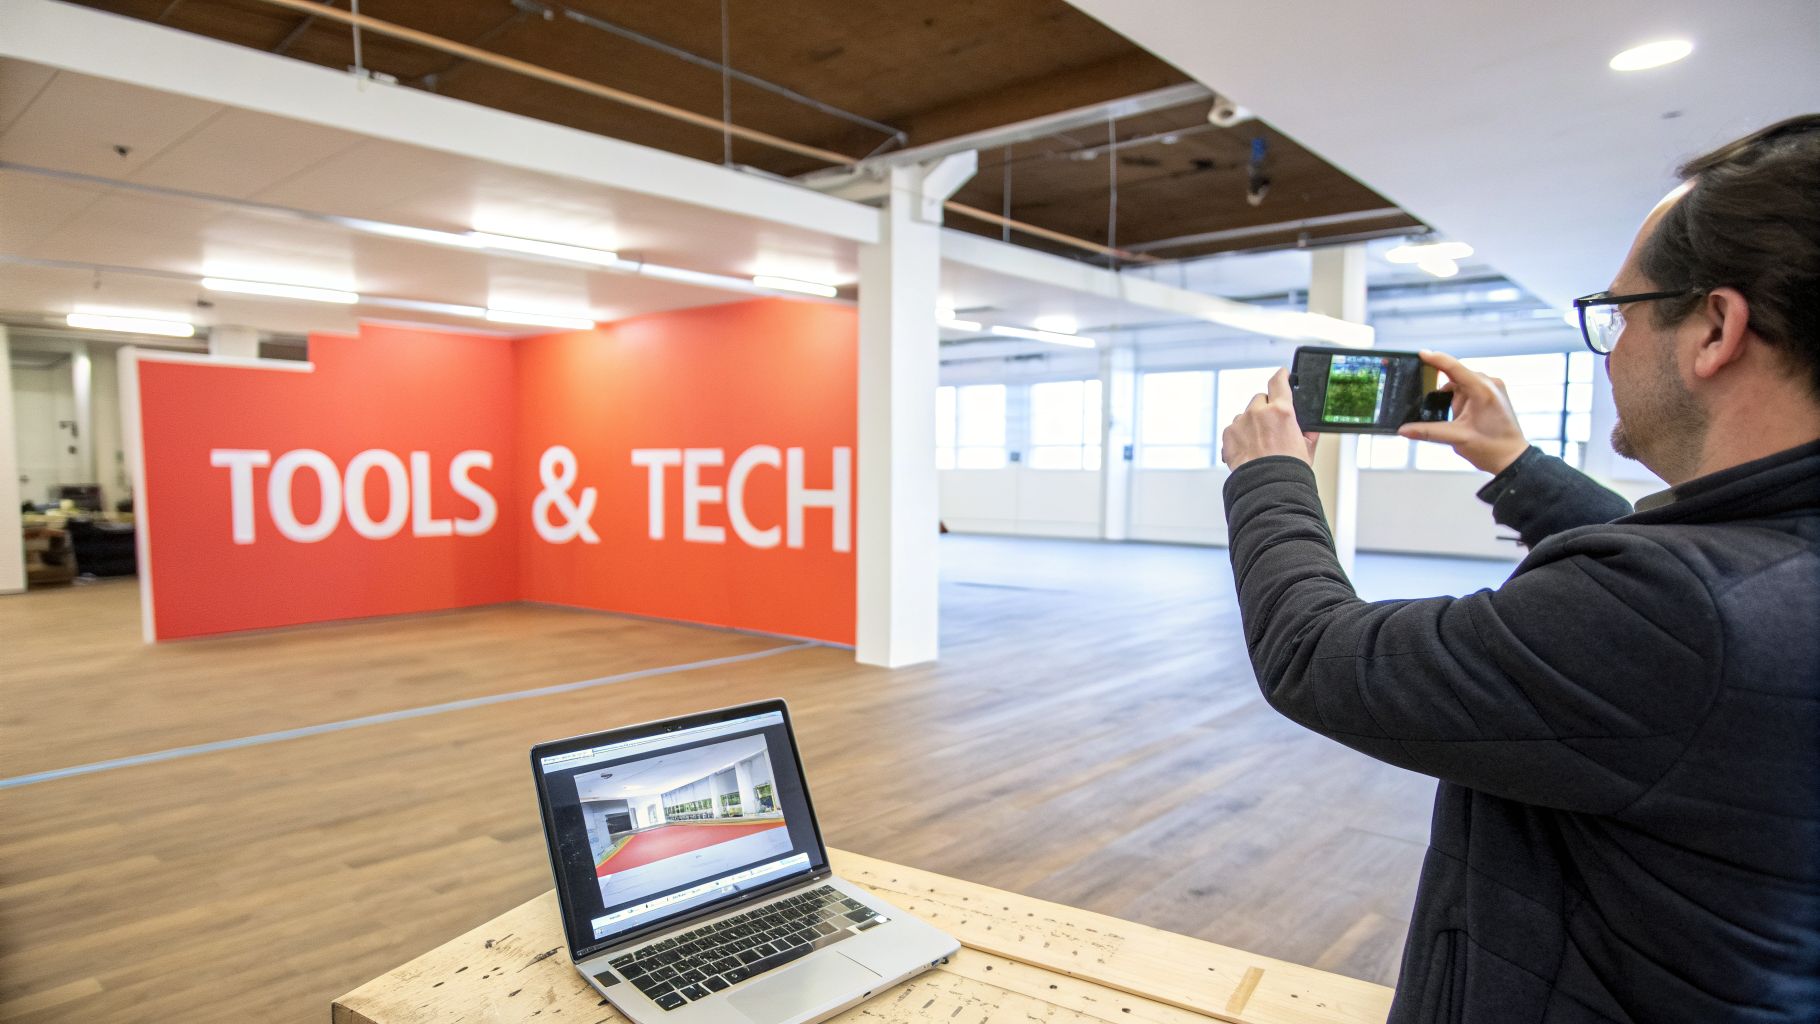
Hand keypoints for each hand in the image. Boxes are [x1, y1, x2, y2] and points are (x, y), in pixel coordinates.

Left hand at [1221, 368, 1319, 468]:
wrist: (1267, 487)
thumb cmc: (1288, 471)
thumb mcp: (1307, 450)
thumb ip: (1308, 434)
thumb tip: (1311, 430)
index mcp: (1282, 411)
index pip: (1279, 382)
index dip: (1281, 375)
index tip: (1282, 373)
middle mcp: (1258, 412)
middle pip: (1260, 399)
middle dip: (1265, 409)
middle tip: (1270, 427)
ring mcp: (1241, 422)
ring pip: (1245, 415)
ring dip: (1250, 423)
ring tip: (1258, 445)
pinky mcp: (1228, 434)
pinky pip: (1233, 428)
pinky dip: (1239, 436)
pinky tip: (1247, 451)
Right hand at [1397, 350, 1529, 473]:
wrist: (1512, 459)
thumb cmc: (1490, 448)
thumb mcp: (1456, 438)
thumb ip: (1428, 431)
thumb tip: (1403, 430)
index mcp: (1482, 390)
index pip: (1454, 368)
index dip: (1435, 359)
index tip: (1420, 354)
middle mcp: (1489, 383)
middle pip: (1456, 377)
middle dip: (1445, 395)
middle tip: (1442, 413)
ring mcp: (1493, 388)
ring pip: (1462, 385)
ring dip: (1454, 400)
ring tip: (1459, 422)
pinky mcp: (1494, 394)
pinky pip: (1470, 390)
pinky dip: (1461, 401)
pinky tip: (1462, 418)